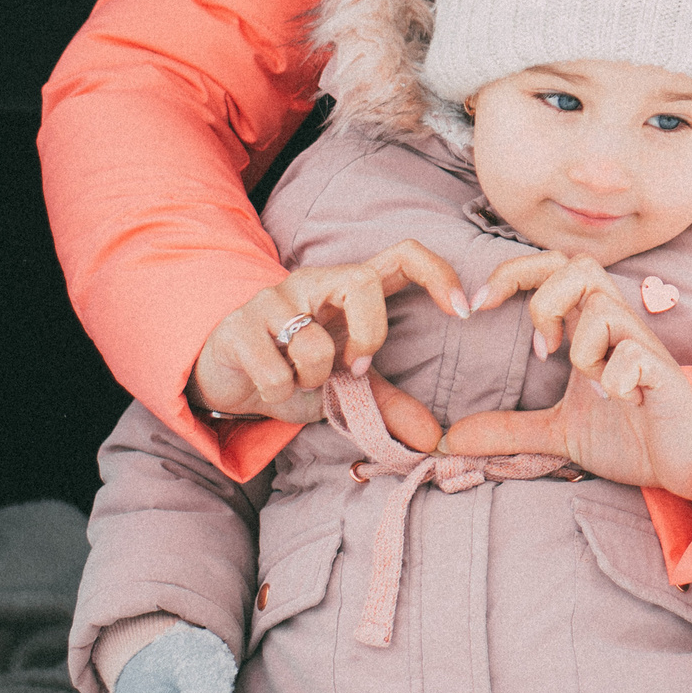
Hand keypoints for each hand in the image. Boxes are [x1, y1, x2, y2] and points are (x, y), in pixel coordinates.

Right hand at [187, 240, 464, 448]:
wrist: (228, 379)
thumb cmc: (296, 372)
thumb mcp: (347, 387)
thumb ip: (389, 403)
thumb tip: (431, 438)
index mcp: (349, 288)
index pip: (403, 254)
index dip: (438, 273)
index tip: (463, 311)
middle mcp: (314, 281)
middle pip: (362, 281)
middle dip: (370, 334)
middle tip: (357, 368)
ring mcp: (272, 298)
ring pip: (314, 342)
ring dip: (313, 379)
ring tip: (298, 379)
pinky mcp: (237, 326)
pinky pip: (276, 372)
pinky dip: (279, 393)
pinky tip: (269, 384)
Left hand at [442, 251, 691, 498]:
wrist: (684, 461)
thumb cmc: (631, 434)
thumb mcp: (557, 432)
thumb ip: (509, 430)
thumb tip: (453, 439)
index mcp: (591, 328)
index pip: (554, 268)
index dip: (514, 272)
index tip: (479, 306)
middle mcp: (618, 327)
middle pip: (580, 265)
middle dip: (546, 300)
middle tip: (542, 347)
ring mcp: (643, 347)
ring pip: (602, 309)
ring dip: (583, 348)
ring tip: (593, 384)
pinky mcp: (664, 373)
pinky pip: (633, 356)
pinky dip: (617, 378)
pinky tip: (624, 401)